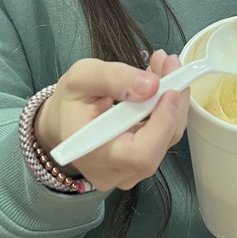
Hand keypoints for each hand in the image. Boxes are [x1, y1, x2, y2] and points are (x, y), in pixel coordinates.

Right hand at [35, 51, 189, 191]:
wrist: (64, 121)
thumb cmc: (70, 102)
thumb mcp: (82, 77)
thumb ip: (114, 78)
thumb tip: (151, 85)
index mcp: (92, 155)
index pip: (139, 153)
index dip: (161, 123)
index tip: (169, 90)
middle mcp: (113, 172)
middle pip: (159, 145)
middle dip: (171, 102)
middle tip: (169, 65)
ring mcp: (129, 173)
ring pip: (166, 140)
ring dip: (172, 102)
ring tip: (164, 68)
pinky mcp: (140, 164)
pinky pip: (164, 138)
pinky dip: (168, 109)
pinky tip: (161, 85)